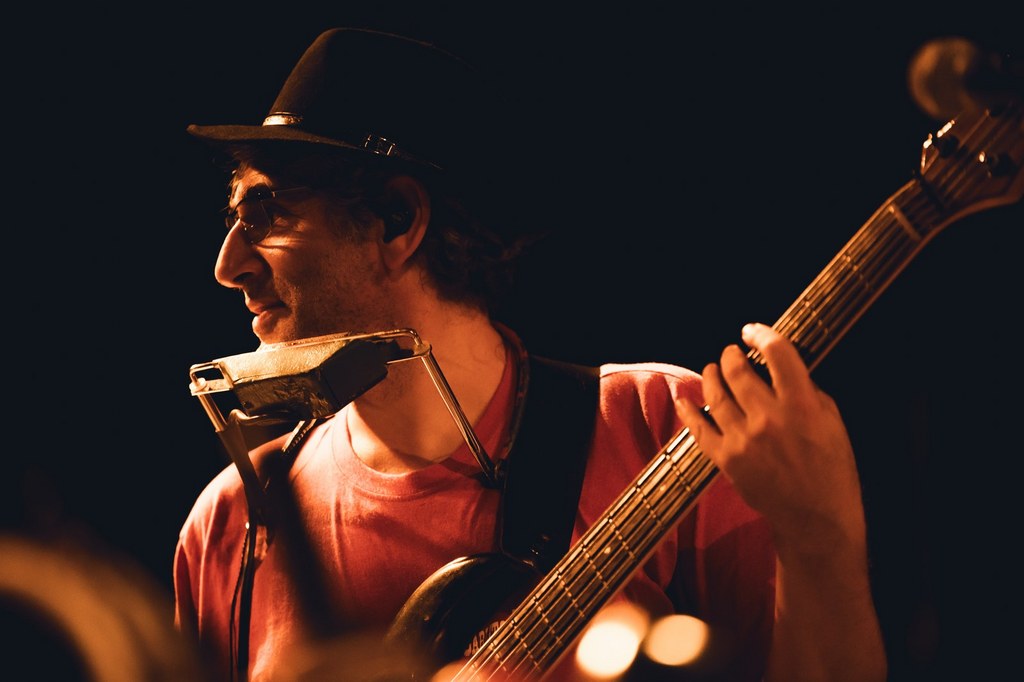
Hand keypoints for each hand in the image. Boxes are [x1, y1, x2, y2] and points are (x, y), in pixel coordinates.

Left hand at [678, 322, 866, 555]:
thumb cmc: (831, 468)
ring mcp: (744, 440)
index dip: (761, 335)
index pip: (778, 354)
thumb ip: (807, 391)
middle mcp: (769, 419)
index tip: (752, 331)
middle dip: (731, 356)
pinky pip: (698, 428)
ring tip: (714, 370)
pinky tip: (685, 400)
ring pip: (715, 394)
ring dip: (711, 376)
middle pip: (738, 371)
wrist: (816, 518)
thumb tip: (780, 367)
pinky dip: (688, 410)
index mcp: (802, 406)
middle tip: (731, 353)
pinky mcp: (726, 459)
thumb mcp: (832, 422)